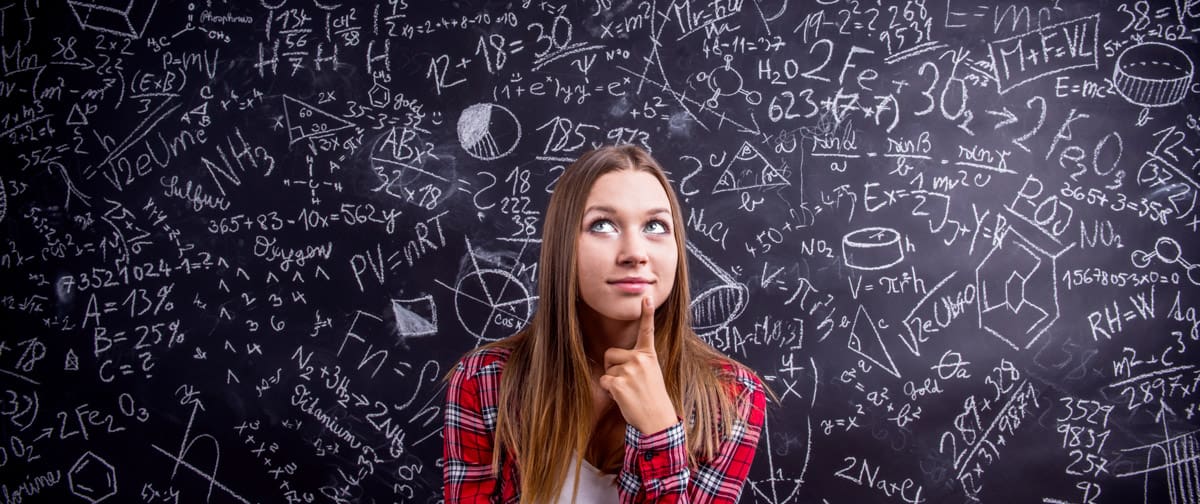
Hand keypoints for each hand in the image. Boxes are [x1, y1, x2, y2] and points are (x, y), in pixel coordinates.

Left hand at [598, 295, 678, 434]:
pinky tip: (623, 398)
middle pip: (610, 354)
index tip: (647, 297)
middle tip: (627, 382)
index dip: (646, 313)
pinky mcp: (618, 383)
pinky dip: (609, 391)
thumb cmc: (652, 397)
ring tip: (629, 392)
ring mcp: (629, 370)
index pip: (647, 330)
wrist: (657, 419)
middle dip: (612, 367)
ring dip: (613, 381)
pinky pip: (604, 381)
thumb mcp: (651, 373)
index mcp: (649, 355)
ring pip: (607, 370)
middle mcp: (639, 359)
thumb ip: (638, 362)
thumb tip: (614, 359)